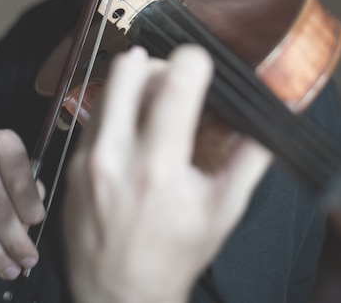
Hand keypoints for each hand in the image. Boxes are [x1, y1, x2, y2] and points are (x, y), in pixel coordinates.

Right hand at [0, 129, 44, 281]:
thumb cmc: (0, 163)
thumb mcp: (19, 163)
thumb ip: (30, 187)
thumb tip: (30, 221)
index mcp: (3, 142)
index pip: (18, 175)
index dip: (28, 201)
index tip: (38, 221)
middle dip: (14, 238)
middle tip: (28, 260)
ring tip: (10, 270)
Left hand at [64, 45, 271, 302]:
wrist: (117, 292)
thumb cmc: (172, 255)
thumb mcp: (221, 212)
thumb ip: (248, 162)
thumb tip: (266, 124)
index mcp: (159, 169)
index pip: (173, 87)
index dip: (192, 60)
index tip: (200, 60)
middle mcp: (117, 157)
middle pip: (128, 70)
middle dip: (158, 62)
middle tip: (174, 78)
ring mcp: (89, 157)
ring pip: (108, 85)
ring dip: (135, 81)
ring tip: (155, 99)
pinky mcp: (74, 161)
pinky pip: (95, 112)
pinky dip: (118, 105)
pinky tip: (134, 125)